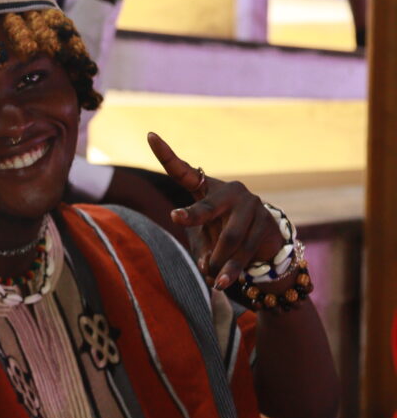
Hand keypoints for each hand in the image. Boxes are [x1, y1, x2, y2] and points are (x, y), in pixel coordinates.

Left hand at [147, 132, 284, 290]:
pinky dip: (231, 269)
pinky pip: (245, 250)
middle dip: (191, 216)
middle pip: (206, 207)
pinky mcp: (267, 222)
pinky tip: (223, 282)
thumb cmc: (222, 238)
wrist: (265, 247)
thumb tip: (207, 266)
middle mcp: (230, 191)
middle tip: (176, 217)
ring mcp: (252, 205)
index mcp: (206, 189)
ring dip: (217, 262)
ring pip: (229, 238)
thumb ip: (202, 249)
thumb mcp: (205, 239)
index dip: (166, 154)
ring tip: (212, 278)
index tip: (150, 135)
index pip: (183, 171)